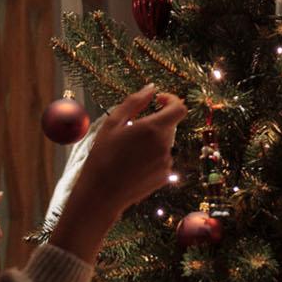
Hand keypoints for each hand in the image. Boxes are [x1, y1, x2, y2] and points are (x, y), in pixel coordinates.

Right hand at [47, 86, 187, 264]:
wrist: (102, 193)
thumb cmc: (102, 156)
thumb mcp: (113, 123)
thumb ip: (134, 102)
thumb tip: (152, 88)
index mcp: (153, 128)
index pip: (179, 108)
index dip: (171, 100)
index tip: (158, 101)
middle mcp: (165, 145)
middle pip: (170, 125)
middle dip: (156, 122)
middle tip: (132, 131)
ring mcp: (167, 162)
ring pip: (166, 143)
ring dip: (153, 141)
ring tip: (129, 152)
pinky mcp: (165, 176)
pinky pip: (163, 159)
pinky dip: (152, 157)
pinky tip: (133, 165)